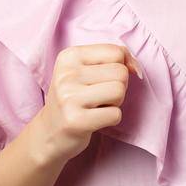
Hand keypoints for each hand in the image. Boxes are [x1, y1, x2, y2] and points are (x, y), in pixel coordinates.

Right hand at [35, 43, 144, 162]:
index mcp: (69, 56)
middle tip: (98, 96)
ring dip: (115, 103)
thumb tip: (136, 68)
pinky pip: (116, 114)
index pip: (116, 52)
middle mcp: (66, 74)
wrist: (49, 133)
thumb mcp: (85, 70)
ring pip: (119, 91)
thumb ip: (113, 60)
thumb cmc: (75, 98)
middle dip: (117, 86)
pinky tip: (94, 119)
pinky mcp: (76, 121)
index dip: (120, 67)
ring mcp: (69, 98)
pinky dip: (112, 119)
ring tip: (97, 106)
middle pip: (120, 72)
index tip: (105, 79)